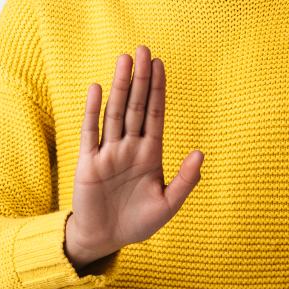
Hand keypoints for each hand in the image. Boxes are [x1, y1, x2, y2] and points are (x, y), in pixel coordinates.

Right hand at [65, 45, 204, 268]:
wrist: (105, 239)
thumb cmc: (137, 222)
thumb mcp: (167, 204)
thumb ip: (185, 180)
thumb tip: (200, 153)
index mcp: (150, 154)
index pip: (155, 114)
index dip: (157, 89)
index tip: (160, 64)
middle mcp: (129, 147)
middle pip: (135, 106)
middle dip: (140, 79)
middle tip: (143, 49)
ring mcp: (108, 153)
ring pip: (115, 113)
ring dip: (120, 87)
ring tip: (124, 61)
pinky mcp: (88, 163)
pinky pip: (90, 132)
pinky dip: (93, 111)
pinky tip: (97, 89)